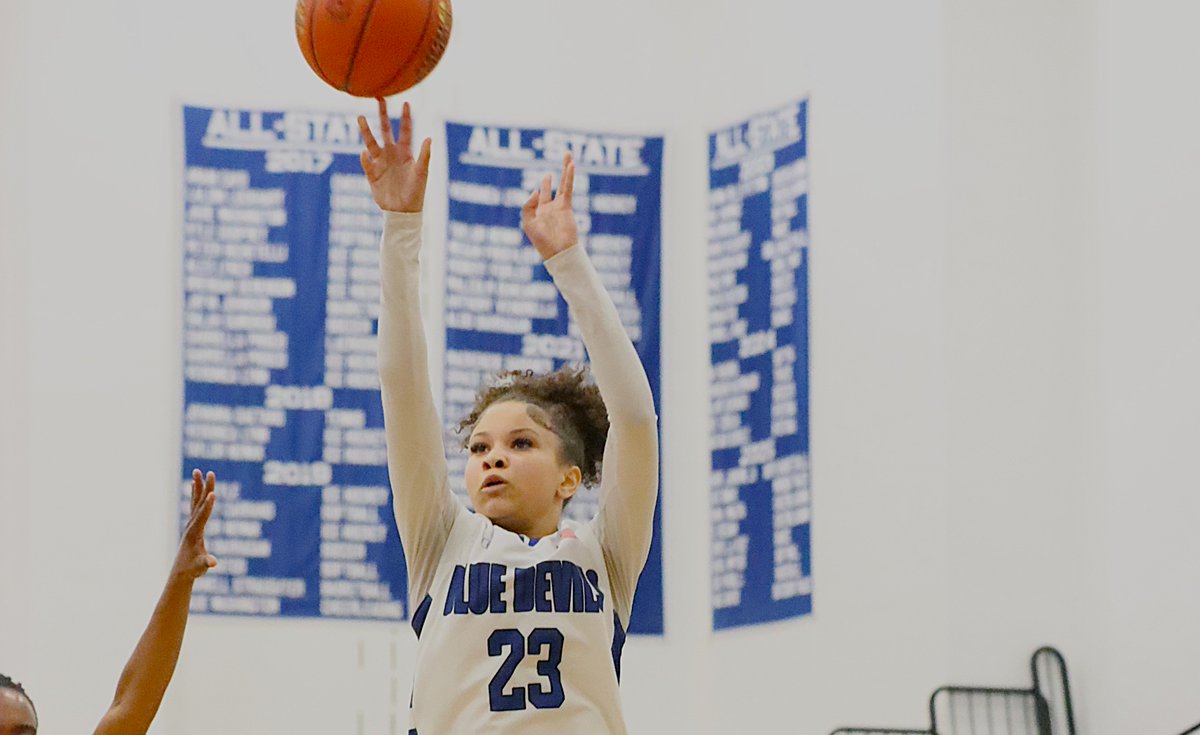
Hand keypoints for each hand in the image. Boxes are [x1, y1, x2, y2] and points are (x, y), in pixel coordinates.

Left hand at [172, 469, 217, 580]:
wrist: (181, 572)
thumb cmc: (193, 569)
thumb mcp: (201, 567)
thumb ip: (206, 563)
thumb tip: (213, 563)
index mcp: (195, 532)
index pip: (203, 516)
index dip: (208, 505)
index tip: (213, 493)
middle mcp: (191, 524)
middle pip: (200, 503)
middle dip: (205, 488)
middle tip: (209, 472)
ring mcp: (191, 523)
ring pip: (195, 500)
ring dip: (198, 486)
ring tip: (198, 471)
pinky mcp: (192, 524)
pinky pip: (195, 505)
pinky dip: (196, 494)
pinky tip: (194, 485)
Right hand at [357, 98, 431, 212]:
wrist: (403, 212)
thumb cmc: (416, 193)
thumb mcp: (422, 173)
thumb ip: (424, 155)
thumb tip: (429, 137)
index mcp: (405, 152)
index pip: (405, 130)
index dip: (406, 117)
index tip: (406, 102)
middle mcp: (391, 154)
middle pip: (385, 130)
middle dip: (382, 114)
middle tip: (379, 97)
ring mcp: (380, 163)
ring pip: (371, 142)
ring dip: (365, 131)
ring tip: (360, 118)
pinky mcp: (372, 174)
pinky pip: (366, 163)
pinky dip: (365, 158)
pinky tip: (364, 153)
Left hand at [521, 153, 577, 259]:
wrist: (558, 251)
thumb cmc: (542, 241)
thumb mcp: (528, 223)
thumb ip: (528, 205)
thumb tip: (536, 191)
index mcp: (540, 212)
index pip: (541, 195)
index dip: (543, 187)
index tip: (543, 183)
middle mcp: (551, 207)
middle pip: (554, 186)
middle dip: (554, 176)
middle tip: (560, 160)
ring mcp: (560, 206)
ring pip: (564, 184)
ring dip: (565, 169)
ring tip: (568, 154)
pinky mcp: (567, 206)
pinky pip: (568, 188)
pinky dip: (569, 176)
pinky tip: (571, 165)